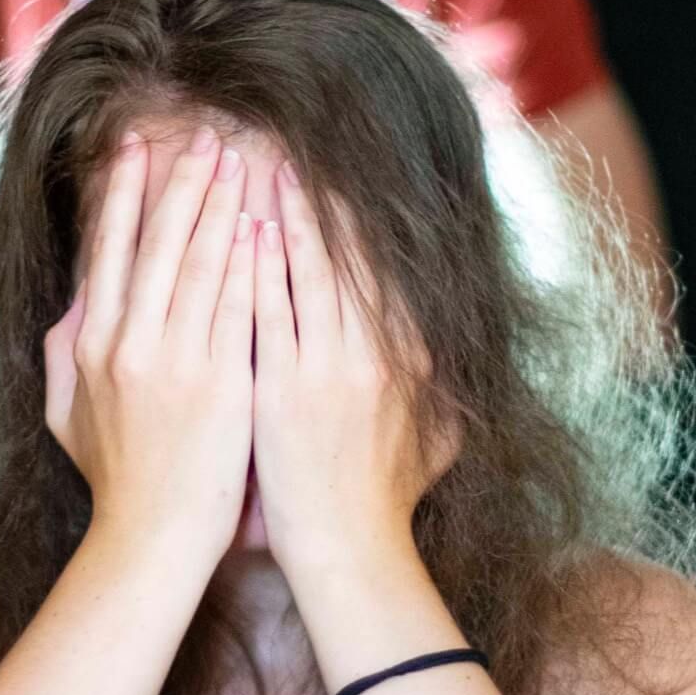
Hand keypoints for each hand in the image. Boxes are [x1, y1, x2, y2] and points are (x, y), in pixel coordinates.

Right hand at [44, 125, 255, 572]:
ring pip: (200, 265)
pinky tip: (262, 223)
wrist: (152, 537)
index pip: (109, 252)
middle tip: (203, 137)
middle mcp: (128, 344)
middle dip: (181, 184)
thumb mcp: (66, 416)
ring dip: (221, 206)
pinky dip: (248, 262)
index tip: (136, 148)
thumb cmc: (116, 481)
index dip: (125, 195)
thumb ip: (65, 356)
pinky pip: (236, 306)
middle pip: (157, 245)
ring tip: (240, 161)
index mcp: (90, 346)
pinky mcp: (220, 382)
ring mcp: (175, 361)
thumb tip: (72, 306)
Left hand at [250, 160, 455, 581]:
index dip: (358, 218)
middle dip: (316, 197)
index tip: (336, 175)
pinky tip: (241, 231)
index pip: (384, 269)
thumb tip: (453, 358)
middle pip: (348, 255)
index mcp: (412, 357)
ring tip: (258, 168)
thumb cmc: (388, 497)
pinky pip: (270, 313)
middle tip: (290, 146)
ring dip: (283, 216)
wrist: (350, 548)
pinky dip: (258, 269)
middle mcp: (377, 354)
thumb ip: (444, 391)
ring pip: (308, 272)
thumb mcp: (440, 438)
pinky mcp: (286, 389)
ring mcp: (330, 369)